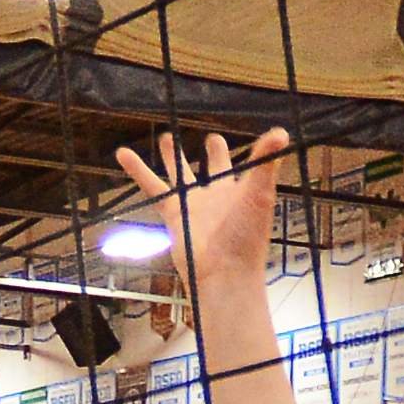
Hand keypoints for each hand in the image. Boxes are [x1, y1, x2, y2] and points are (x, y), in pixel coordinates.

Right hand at [119, 125, 286, 303]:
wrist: (223, 271)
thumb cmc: (246, 236)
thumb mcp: (260, 193)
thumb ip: (265, 162)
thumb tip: (281, 132)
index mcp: (240, 190)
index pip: (245, 164)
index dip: (251, 152)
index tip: (255, 140)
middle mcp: (218, 195)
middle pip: (215, 167)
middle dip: (213, 153)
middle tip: (211, 138)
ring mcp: (194, 204)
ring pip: (179, 173)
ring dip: (171, 156)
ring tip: (165, 137)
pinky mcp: (173, 213)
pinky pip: (152, 187)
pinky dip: (137, 170)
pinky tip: (122, 153)